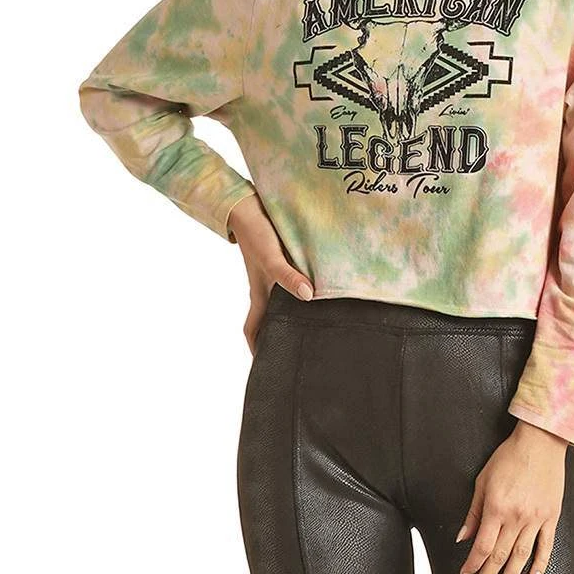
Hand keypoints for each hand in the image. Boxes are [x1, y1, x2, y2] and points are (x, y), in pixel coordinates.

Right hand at [227, 194, 314, 355]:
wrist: (248, 204)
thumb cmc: (256, 234)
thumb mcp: (272, 258)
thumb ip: (289, 277)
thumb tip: (309, 297)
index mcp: (260, 296)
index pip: (254, 331)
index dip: (259, 351)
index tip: (270, 369)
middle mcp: (267, 289)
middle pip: (274, 319)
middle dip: (285, 335)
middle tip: (307, 347)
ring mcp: (274, 275)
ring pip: (285, 301)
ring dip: (299, 310)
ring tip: (321, 320)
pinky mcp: (283, 260)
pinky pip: (295, 280)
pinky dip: (306, 286)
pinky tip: (325, 284)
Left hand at [455, 420, 567, 573]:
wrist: (539, 441)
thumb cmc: (510, 456)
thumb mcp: (483, 480)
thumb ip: (473, 512)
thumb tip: (463, 537)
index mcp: (496, 507)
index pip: (482, 546)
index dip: (473, 564)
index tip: (466, 573)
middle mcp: (516, 516)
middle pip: (500, 556)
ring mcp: (535, 518)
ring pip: (521, 556)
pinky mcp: (551, 516)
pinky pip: (546, 546)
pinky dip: (540, 564)